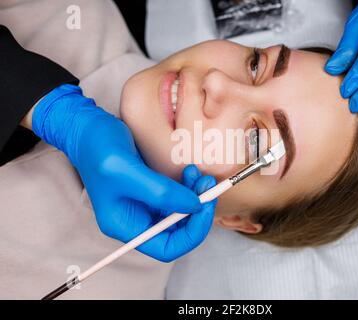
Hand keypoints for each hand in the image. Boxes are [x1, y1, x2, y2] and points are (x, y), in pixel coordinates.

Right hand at [32, 84, 215, 261]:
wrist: (87, 128)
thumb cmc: (97, 148)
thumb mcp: (126, 171)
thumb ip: (160, 192)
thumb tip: (195, 206)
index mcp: (125, 226)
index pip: (165, 248)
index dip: (191, 234)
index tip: (204, 208)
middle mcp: (135, 220)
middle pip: (177, 231)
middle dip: (197, 211)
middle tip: (207, 186)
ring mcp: (144, 205)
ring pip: (180, 212)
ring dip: (194, 196)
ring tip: (198, 174)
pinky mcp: (150, 189)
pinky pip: (176, 196)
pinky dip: (188, 186)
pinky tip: (190, 171)